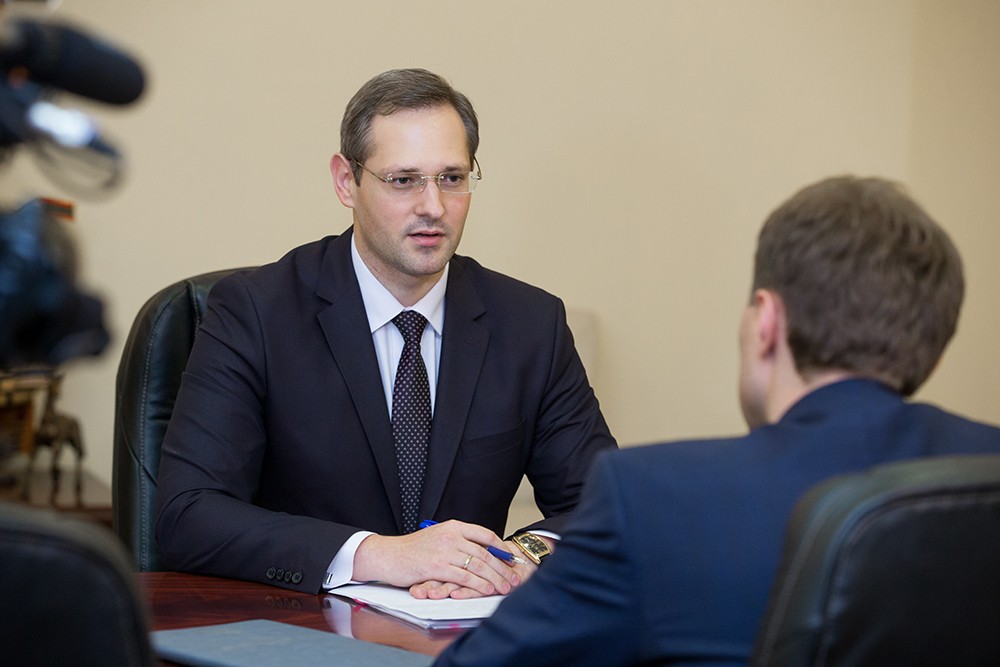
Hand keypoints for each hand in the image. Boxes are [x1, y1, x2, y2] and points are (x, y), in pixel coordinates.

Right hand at [409, 539, 540, 598]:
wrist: (388, 555)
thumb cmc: (412, 549)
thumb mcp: (437, 537)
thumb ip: (457, 541)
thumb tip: (480, 552)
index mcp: (453, 526)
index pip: (485, 535)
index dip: (501, 548)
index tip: (511, 558)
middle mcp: (451, 536)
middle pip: (485, 552)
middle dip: (502, 567)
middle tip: (514, 578)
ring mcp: (444, 551)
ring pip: (477, 565)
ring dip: (495, 578)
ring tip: (505, 587)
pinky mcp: (436, 567)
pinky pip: (464, 576)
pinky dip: (479, 584)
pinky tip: (487, 590)